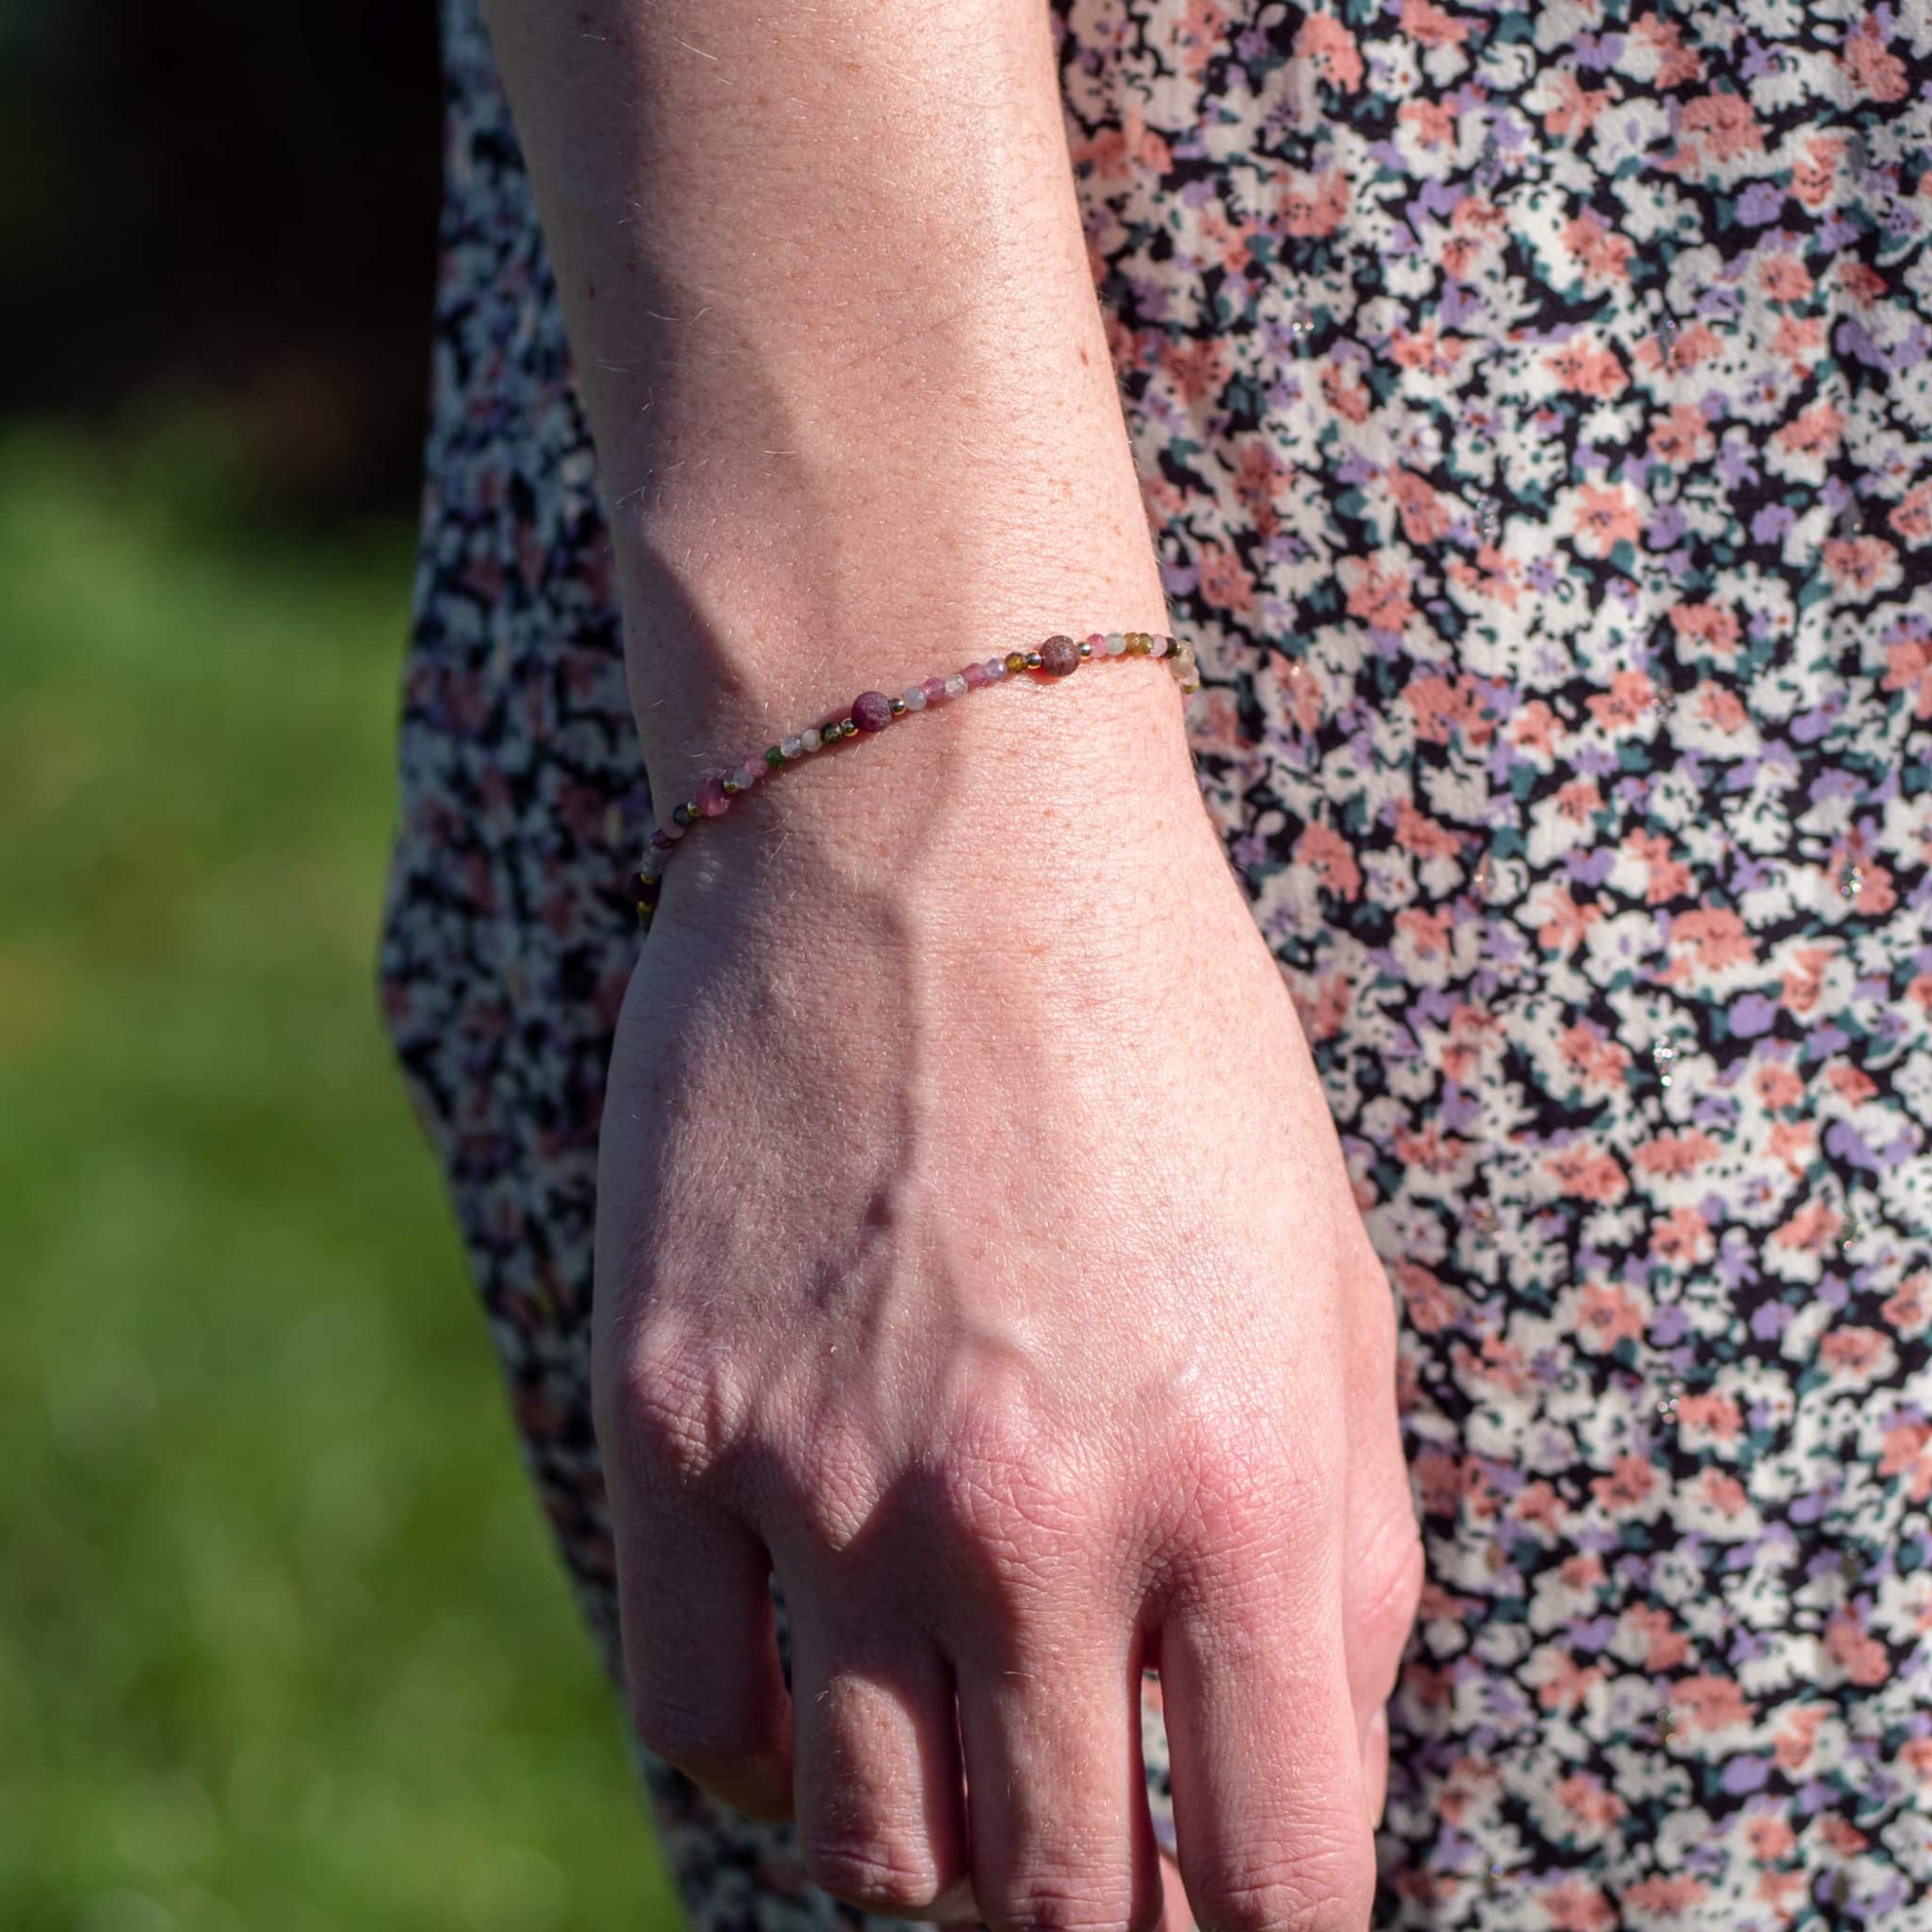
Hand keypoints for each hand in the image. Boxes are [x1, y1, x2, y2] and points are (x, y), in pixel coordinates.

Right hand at [593, 675, 1421, 1929]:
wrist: (929, 826)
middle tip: (1098, 1836)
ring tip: (958, 1729)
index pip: (1277, 1882)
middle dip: (1094, 1912)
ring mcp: (827, 1477)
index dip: (1267, 1931)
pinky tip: (813, 1660)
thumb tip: (1302, 1769)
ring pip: (868, 1850)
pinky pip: (697, 1714)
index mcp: (1238, 1485)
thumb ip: (1342, 1550)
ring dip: (931, 1840)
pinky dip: (765, 1746)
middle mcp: (1032, 1518)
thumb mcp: (1330, 1280)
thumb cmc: (1166, 1041)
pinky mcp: (673, 1414)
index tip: (1233, 1892)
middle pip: (1054, 1905)